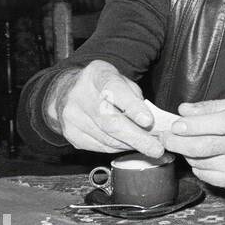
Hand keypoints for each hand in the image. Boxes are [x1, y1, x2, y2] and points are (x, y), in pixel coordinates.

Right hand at [48, 60, 164, 158]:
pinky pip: (100, 146)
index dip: (132, 107)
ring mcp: (72, 116)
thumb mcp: (122, 81)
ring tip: (148, 147)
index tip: (148, 121)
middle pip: (110, 122)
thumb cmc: (104, 86)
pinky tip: (128, 144)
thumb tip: (150, 125)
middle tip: (156, 149)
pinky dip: (118, 148)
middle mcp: (80, 95)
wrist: (69, 90)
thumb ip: (136, 98)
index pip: (115, 91)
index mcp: (97, 75)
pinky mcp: (71, 134)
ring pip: (107, 138)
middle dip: (136, 138)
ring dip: (131, 145)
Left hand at [160, 98, 224, 189]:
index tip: (176, 125)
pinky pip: (204, 175)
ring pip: (200, 161)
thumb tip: (183, 111)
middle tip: (165, 137)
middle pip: (204, 147)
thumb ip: (209, 107)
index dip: (194, 125)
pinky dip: (195, 165)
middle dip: (178, 142)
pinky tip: (199, 157)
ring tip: (184, 144)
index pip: (220, 124)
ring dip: (186, 153)